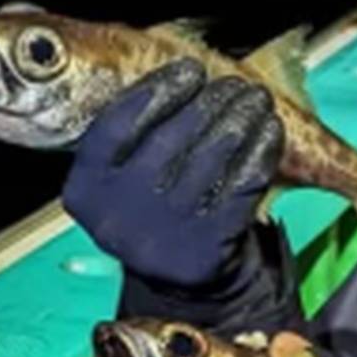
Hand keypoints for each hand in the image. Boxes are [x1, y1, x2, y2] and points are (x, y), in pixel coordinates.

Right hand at [62, 59, 283, 288]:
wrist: (181, 287)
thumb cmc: (155, 211)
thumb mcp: (124, 181)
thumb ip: (135, 136)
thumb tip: (185, 74)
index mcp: (85, 191)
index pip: (117, 127)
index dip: (157, 91)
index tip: (189, 70)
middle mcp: (116, 216)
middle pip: (169, 140)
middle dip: (208, 102)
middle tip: (233, 82)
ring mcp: (162, 235)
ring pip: (210, 159)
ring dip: (240, 120)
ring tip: (256, 98)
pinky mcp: (207, 249)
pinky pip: (242, 187)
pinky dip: (261, 152)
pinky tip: (271, 130)